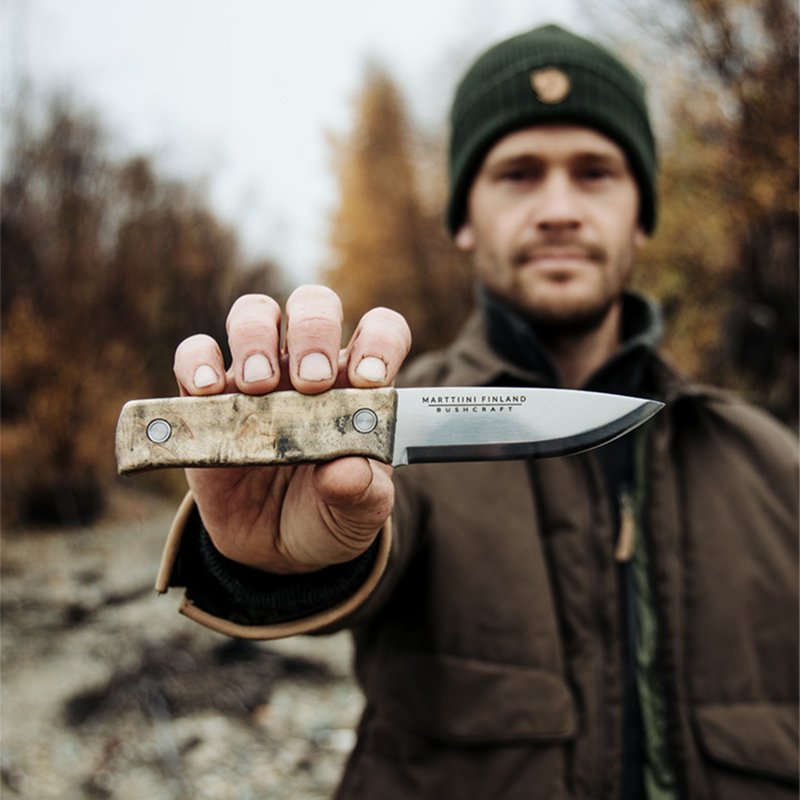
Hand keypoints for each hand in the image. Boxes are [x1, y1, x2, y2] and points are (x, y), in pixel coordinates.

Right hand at [172, 286, 411, 573]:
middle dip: (314, 331)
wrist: (272, 550)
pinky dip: (197, 362)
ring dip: (256, 337)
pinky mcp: (208, 399)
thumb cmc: (326, 515)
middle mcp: (307, 369)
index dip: (378, 341)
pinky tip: (207, 391)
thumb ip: (363, 494)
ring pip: (254, 313)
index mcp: (357, 385)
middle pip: (313, 305)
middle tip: (312, 382)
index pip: (380, 330)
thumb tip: (348, 470)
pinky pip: (195, 354)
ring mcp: (256, 378)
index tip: (369, 380)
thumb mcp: (357, 515)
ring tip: (258, 384)